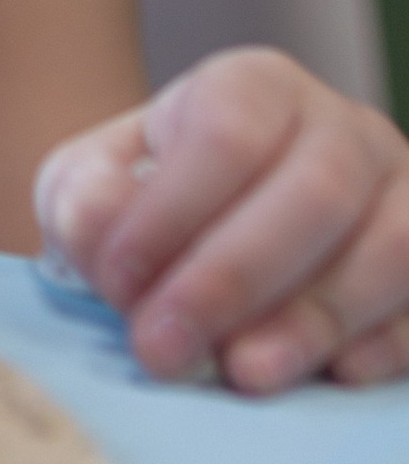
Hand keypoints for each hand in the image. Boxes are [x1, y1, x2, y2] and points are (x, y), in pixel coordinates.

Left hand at [36, 48, 408, 393]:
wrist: (211, 232)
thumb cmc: (151, 201)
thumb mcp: (92, 184)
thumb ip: (86, 200)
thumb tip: (104, 233)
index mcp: (253, 87)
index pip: (227, 133)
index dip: (172, 211)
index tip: (117, 282)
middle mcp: (342, 128)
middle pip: (316, 190)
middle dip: (236, 277)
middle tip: (166, 349)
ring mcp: (402, 193)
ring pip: (391, 247)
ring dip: (314, 317)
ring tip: (244, 373)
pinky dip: (387, 342)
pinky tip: (334, 376)